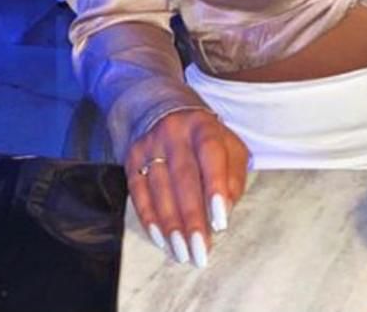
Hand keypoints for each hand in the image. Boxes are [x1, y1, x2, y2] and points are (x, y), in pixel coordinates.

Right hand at [125, 109, 250, 266]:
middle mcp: (175, 131)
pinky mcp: (132, 157)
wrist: (169, 114)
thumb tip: (225, 210)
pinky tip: (160, 237)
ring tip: (182, 251)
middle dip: (192, 217)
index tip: (220, 222)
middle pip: (183, 176)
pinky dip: (149, 217)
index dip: (215, 187)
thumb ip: (233, 177)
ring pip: (159, 187)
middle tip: (200, 249)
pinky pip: (137, 191)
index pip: (210, 153)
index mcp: (204, 125)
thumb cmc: (208, 142)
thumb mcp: (229, 148)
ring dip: (171, 224)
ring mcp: (150, 143)